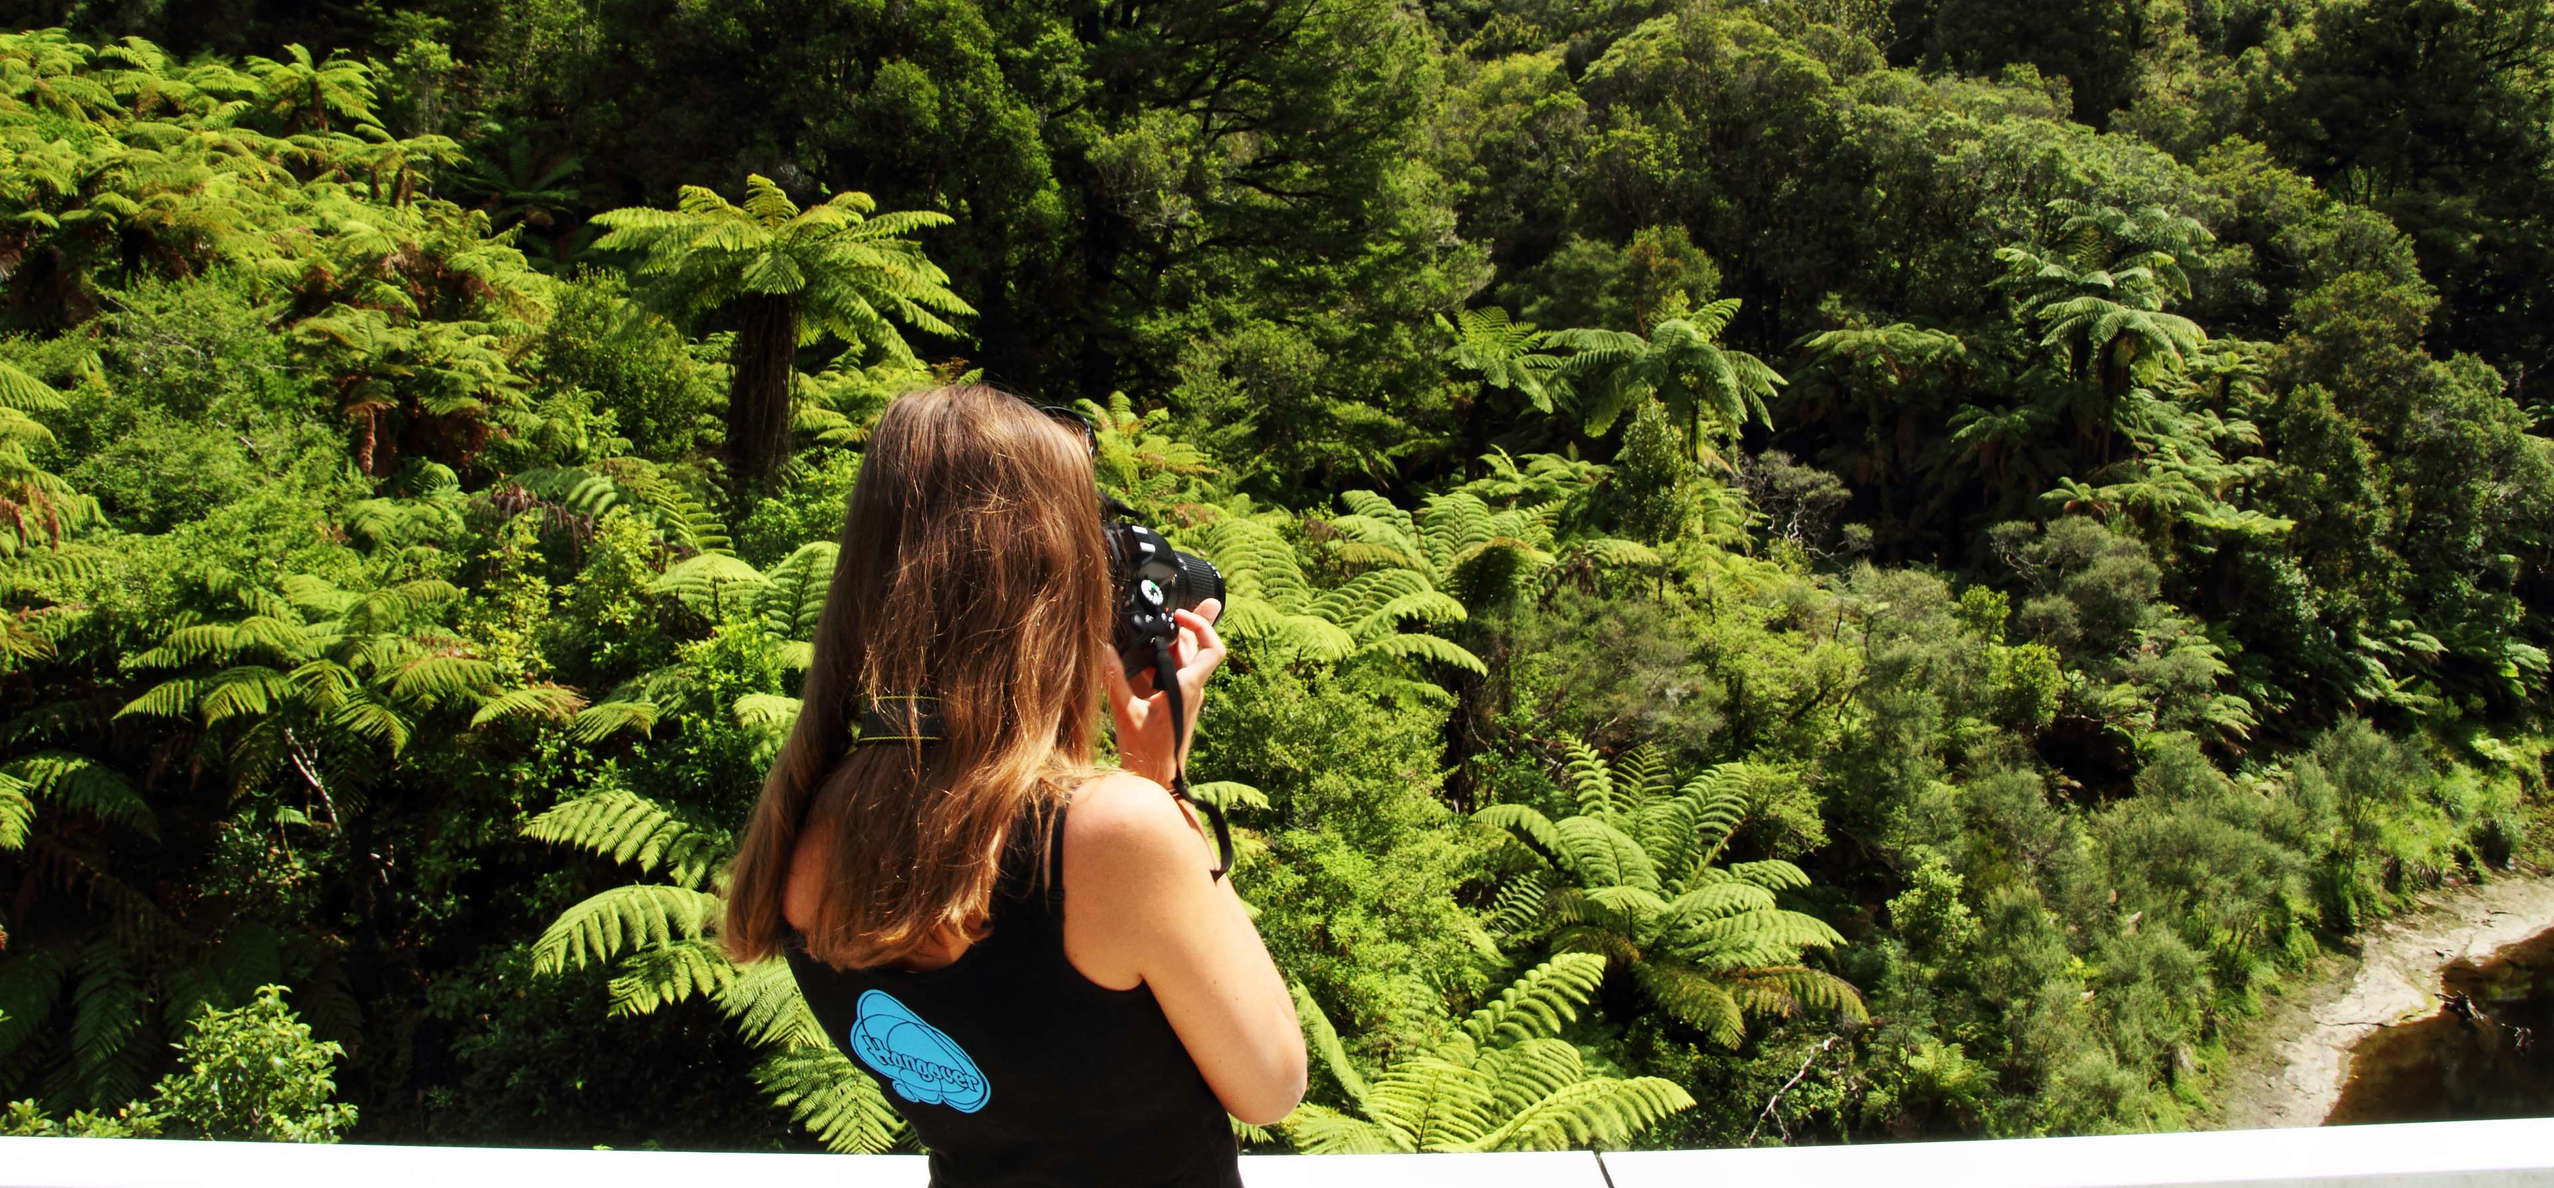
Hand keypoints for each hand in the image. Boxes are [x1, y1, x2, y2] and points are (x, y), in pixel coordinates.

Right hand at [1103, 598, 1225, 787]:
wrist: (1158, 782)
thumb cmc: (1147, 753)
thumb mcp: (1126, 713)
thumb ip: (1115, 679)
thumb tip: (1102, 649)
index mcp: (1187, 688)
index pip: (1212, 650)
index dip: (1202, 626)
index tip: (1179, 615)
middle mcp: (1191, 690)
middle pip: (1197, 649)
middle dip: (1187, 626)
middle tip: (1171, 610)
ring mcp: (1185, 698)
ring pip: (1185, 661)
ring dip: (1173, 643)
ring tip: (1157, 625)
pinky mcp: (1175, 705)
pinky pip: (1173, 675)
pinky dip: (1162, 661)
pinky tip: (1143, 657)